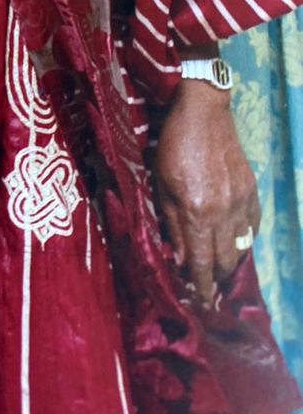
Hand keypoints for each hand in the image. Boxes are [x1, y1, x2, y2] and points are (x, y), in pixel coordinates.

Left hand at [154, 76, 259, 306]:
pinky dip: (243, 237)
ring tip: (217, 264)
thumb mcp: (161, 184)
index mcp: (197, 212)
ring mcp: (242, 201)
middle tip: (206, 284)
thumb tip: (180, 259)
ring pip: (241, 246)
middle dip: (215, 277)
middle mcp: (223, 212)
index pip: (201, 262)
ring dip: (229, 259)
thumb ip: (172, 223)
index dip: (201, 285)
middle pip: (225, 260)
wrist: (203, 112)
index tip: (201, 301)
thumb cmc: (173, 145)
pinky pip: (252, 225)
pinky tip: (232, 238)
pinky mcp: (252, 190)